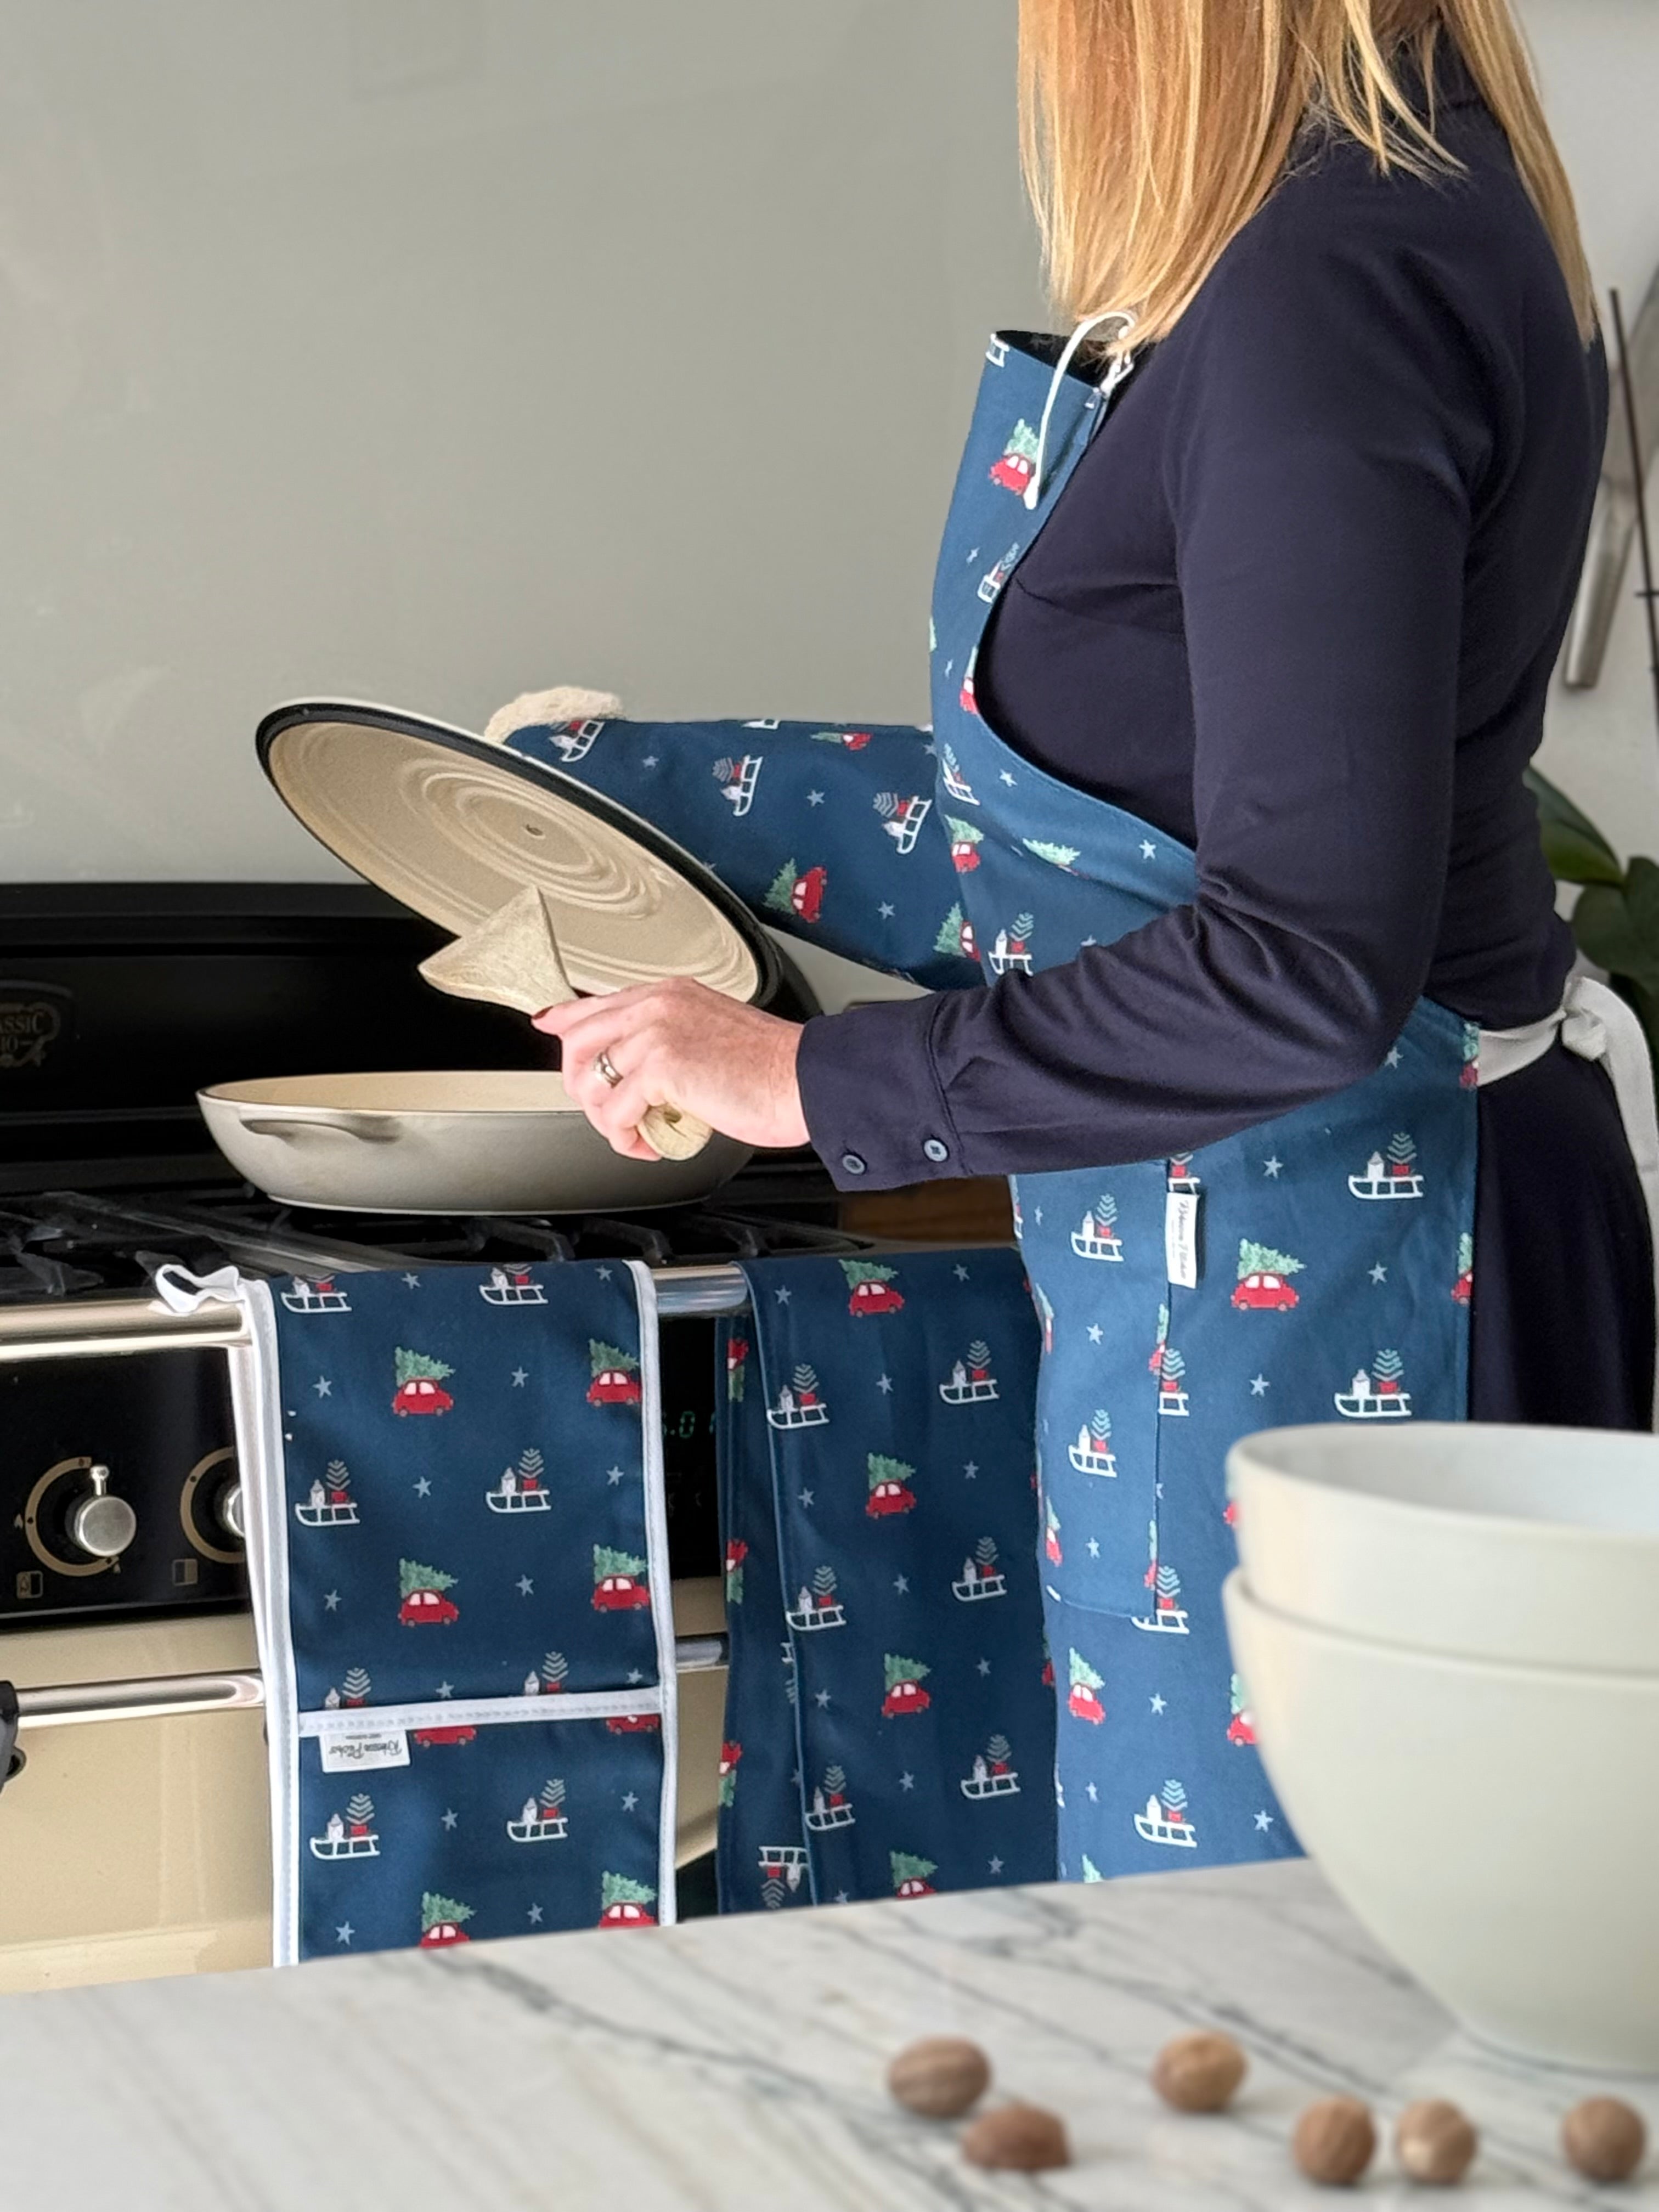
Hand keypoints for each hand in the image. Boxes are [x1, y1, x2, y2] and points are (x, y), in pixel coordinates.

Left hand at [534, 979, 810, 1159]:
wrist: (803, 1078)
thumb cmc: (771, 1067)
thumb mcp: (711, 1034)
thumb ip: (671, 1039)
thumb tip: (642, 1068)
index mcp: (669, 994)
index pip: (597, 1003)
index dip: (567, 1021)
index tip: (551, 1027)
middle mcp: (656, 1006)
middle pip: (578, 1041)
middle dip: (582, 1086)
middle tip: (608, 1113)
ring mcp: (655, 1032)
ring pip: (590, 1080)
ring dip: (605, 1119)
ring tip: (635, 1132)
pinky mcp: (660, 1067)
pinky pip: (614, 1111)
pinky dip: (625, 1137)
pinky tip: (648, 1143)